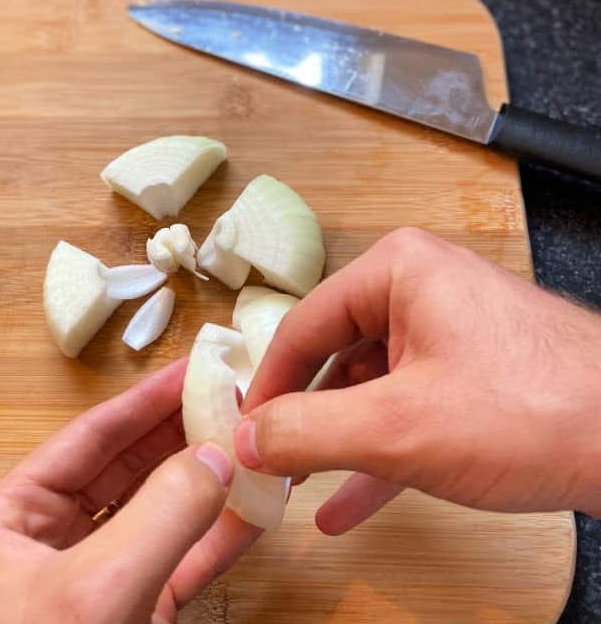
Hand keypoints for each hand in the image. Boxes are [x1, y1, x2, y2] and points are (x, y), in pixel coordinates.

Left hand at [0, 360, 259, 622]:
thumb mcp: (96, 593)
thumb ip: (162, 516)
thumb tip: (218, 456)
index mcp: (11, 523)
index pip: (88, 440)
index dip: (144, 401)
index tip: (196, 368)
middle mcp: (51, 545)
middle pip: (128, 469)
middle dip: (183, 434)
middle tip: (236, 400)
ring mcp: (98, 581)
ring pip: (160, 513)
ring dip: (209, 481)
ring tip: (255, 444)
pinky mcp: (136, 616)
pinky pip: (182, 561)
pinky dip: (219, 535)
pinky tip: (256, 509)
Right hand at [236, 227, 600, 533]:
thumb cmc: (531, 410)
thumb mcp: (396, 428)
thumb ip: (309, 432)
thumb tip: (246, 439)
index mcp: (397, 271)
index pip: (303, 326)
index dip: (267, 386)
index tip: (242, 434)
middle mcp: (421, 290)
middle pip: (336, 356)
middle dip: (304, 419)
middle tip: (269, 465)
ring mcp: (451, 332)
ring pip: (371, 388)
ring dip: (338, 442)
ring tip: (300, 488)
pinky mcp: (474, 373)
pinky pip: (408, 407)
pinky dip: (379, 453)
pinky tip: (348, 502)